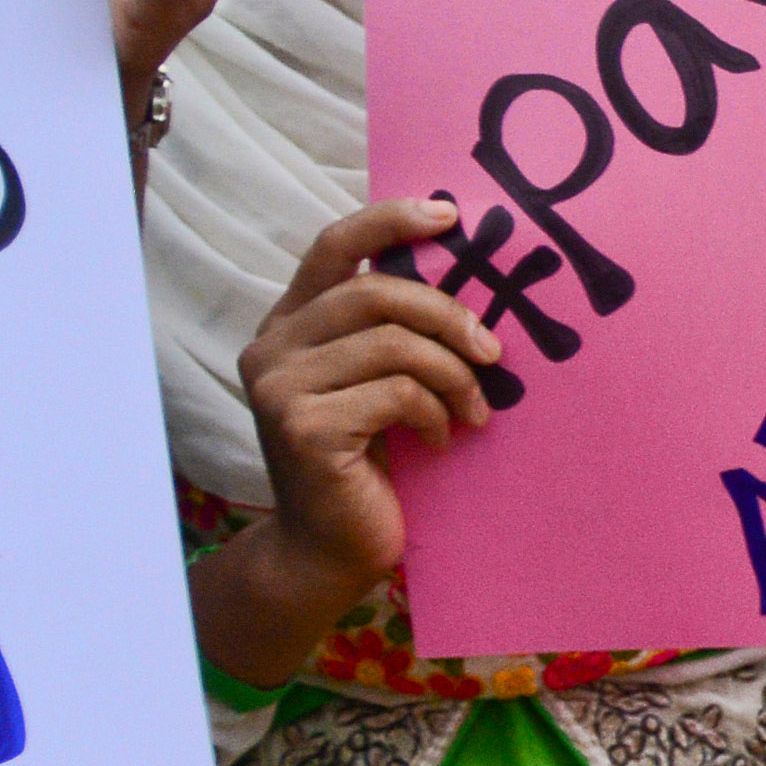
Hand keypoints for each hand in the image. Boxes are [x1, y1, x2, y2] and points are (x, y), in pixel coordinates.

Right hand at [193, 197, 497, 680]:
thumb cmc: (369, 464)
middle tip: (494, 351)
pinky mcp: (302, 427)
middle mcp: (271, 347)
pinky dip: (435, 414)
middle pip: (377, 293)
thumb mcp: (378, 383)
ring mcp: (278, 387)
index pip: (335, 246)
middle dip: (450, 316)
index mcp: (289, 324)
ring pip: (395, 344)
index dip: (392, 221)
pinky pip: (397, 392)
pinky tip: (439, 439)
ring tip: (474, 410)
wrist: (330, 550)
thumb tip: (465, 272)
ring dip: (453, 376)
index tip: (451, 216)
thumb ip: (394, 333)